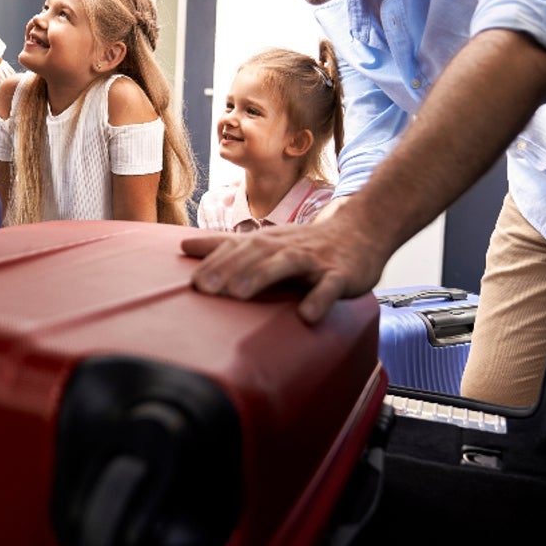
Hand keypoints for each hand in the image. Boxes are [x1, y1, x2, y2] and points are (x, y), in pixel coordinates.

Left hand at [182, 215, 387, 323]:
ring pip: (287, 263)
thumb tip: (184, 246)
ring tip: (239, 293)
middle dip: (230, 269)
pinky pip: (330, 287)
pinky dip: (319, 299)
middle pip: (256, 253)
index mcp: (268, 241)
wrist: (361, 230)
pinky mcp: (341, 274)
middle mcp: (287, 246)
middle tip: (206, 288)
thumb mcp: (264, 241)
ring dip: (262, 276)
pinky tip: (307, 315)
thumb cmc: (305, 243)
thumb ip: (225, 245)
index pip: (238, 248)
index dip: (215, 263)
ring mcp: (315, 260)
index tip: (193, 282)